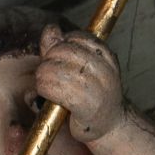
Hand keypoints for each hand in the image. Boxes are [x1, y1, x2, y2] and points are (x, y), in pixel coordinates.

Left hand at [31, 26, 124, 140]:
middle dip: (48, 61)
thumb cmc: (93, 95)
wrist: (112, 125)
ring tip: (47, 87)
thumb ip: (62, 47)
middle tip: (49, 76)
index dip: (60, 47)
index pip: (75, 37)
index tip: (60, 61)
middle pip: (62, 51)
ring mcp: (97, 87)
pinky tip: (47, 96)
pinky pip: (53, 89)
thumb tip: (51, 28)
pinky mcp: (86, 106)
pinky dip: (44, 90)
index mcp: (106, 56)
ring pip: (53, 70)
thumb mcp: (82, 66)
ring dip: (42, 78)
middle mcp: (104, 69)